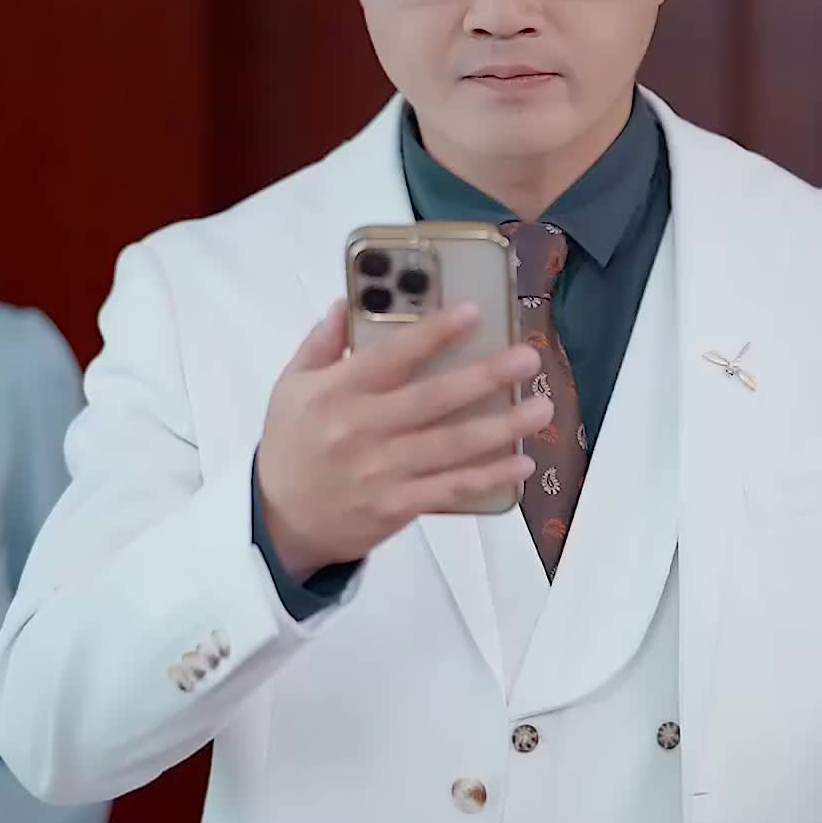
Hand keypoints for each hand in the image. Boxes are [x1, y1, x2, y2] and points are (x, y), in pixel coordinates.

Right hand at [255, 298, 551, 578]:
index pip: (391, 356)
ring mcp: (382, 471)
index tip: (474, 312)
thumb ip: (320, 344)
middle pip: (433, 398)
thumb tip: (345, 302)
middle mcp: (361, 430)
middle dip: (486, 376)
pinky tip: (519, 462)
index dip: (434, 333)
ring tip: (541, 408)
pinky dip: (487, 477)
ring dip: (502, 426)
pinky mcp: (397, 506)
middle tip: (528, 359)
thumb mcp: (290, 387)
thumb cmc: (291, 445)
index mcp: (336, 392)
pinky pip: (450, 489)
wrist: (280, 520)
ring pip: (451, 446)